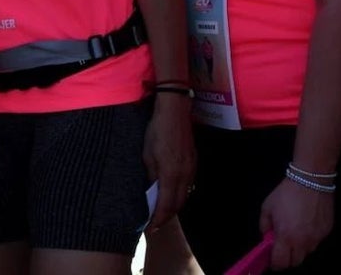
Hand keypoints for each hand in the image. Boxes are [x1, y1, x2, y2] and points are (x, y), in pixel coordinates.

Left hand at [143, 95, 195, 226]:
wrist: (174, 112)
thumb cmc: (156, 131)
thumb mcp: (146, 154)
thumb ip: (150, 175)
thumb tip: (150, 191)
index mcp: (171, 174)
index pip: (166, 205)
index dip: (158, 219)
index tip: (150, 228)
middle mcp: (185, 175)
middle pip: (177, 204)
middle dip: (166, 217)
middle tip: (154, 224)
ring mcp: (191, 169)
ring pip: (184, 195)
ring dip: (173, 206)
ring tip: (161, 213)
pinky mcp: (194, 162)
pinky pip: (187, 185)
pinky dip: (179, 194)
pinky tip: (171, 194)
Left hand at [259, 177, 332, 269]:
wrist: (311, 182)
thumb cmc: (286, 194)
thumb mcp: (267, 207)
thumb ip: (265, 225)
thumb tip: (267, 237)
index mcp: (286, 236)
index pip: (281, 262)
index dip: (275, 264)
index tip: (272, 261)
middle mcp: (303, 241)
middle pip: (295, 262)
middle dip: (287, 258)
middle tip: (282, 248)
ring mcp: (317, 238)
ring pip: (307, 252)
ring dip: (299, 248)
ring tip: (294, 233)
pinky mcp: (327, 232)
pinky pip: (316, 242)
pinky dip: (309, 238)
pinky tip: (305, 225)